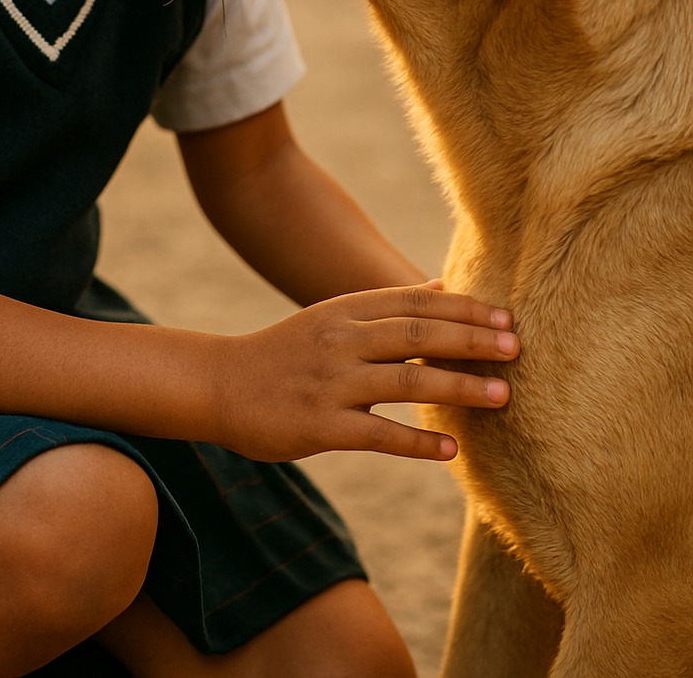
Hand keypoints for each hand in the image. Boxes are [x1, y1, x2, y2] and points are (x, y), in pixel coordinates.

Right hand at [214, 282, 518, 462]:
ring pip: (405, 379)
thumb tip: (443, 286)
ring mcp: (330, 382)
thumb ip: (385, 306)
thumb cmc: (284, 353)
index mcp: (346, 311)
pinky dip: (417, 441)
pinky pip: (378, 434)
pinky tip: (451, 450)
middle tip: (517, 348)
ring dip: (459, 387)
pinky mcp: (319, 425)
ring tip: (503, 396)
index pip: (415, 303)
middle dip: (471, 341)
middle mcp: (341, 340)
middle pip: (417, 333)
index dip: (464, 310)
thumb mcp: (332, 316)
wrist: (219, 384)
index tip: (507, 319)